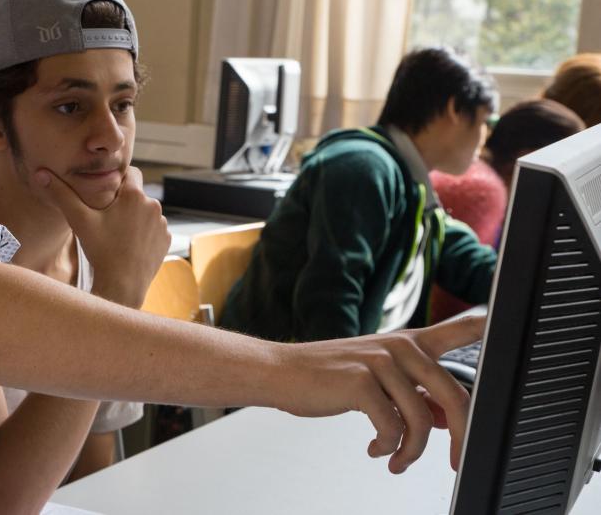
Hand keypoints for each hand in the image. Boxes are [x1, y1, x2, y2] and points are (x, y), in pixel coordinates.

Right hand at [32, 166, 169, 307]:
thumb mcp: (79, 220)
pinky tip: (129, 245)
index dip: (118, 181)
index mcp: (134, 195)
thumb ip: (61, 194)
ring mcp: (162, 224)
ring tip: (117, 234)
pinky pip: (154, 229)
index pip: (131, 172)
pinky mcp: (166, 240)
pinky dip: (144, 233)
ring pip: (146, 212)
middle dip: (124, 202)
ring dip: (135, 217)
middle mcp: (154, 205)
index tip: (106, 194)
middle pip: (137, 194)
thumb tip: (40, 174)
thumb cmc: (100, 251)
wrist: (122, 285)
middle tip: (107, 218)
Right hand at [268, 314, 483, 473]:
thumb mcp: (377, 381)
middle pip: (456, 397)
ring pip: (423, 420)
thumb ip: (414, 395)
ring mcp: (381, 362)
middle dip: (462, 440)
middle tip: (454, 463)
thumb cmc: (326, 377)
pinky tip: (376, 449)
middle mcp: (400, 347)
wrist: (280, 373)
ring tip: (398, 459)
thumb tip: (447, 421)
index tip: (509, 327)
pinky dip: (388, 448)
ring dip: (413, 452)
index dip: (490, 328)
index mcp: (409, 343)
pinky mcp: (361, 382)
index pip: (460, 330)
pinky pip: (393, 427)